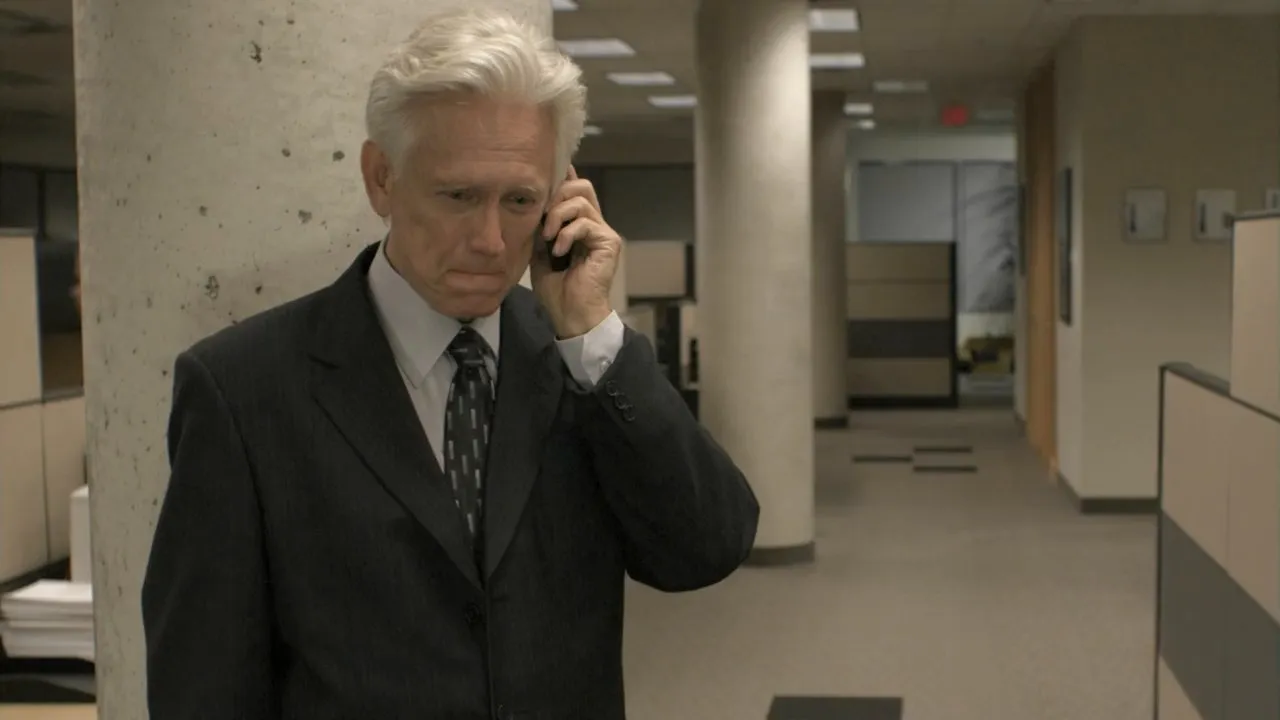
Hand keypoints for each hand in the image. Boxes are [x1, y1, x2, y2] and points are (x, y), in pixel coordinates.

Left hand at [531, 166, 620, 337]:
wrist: (571, 314)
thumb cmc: (556, 289)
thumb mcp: (539, 251)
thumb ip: (540, 226)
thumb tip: (533, 203)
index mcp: (579, 224)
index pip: (575, 189)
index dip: (563, 176)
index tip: (545, 173)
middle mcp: (594, 224)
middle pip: (581, 186)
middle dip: (557, 195)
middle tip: (542, 218)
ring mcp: (603, 232)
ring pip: (581, 200)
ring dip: (557, 216)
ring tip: (547, 237)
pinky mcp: (609, 243)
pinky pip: (586, 223)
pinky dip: (567, 235)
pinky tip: (558, 251)